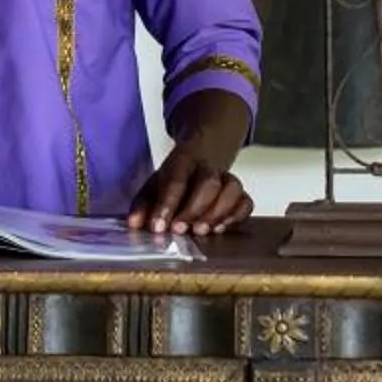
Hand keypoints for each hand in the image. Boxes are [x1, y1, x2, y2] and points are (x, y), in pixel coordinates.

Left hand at [128, 90, 254, 234]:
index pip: (176, 179)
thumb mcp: (154, 184)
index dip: (167, 204)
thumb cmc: (176, 176)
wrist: (205, 150)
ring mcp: (227, 178)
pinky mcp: (240, 193)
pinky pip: (246, 202)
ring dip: (217, 213)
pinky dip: (236, 217)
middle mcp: (208, 167)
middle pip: (208, 182)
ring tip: (202, 231)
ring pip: (232, 189)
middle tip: (181, 230)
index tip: (158, 227)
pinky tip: (220, 228)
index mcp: (182, 161)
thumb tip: (134, 224)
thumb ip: (144, 204)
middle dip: (194, 209)